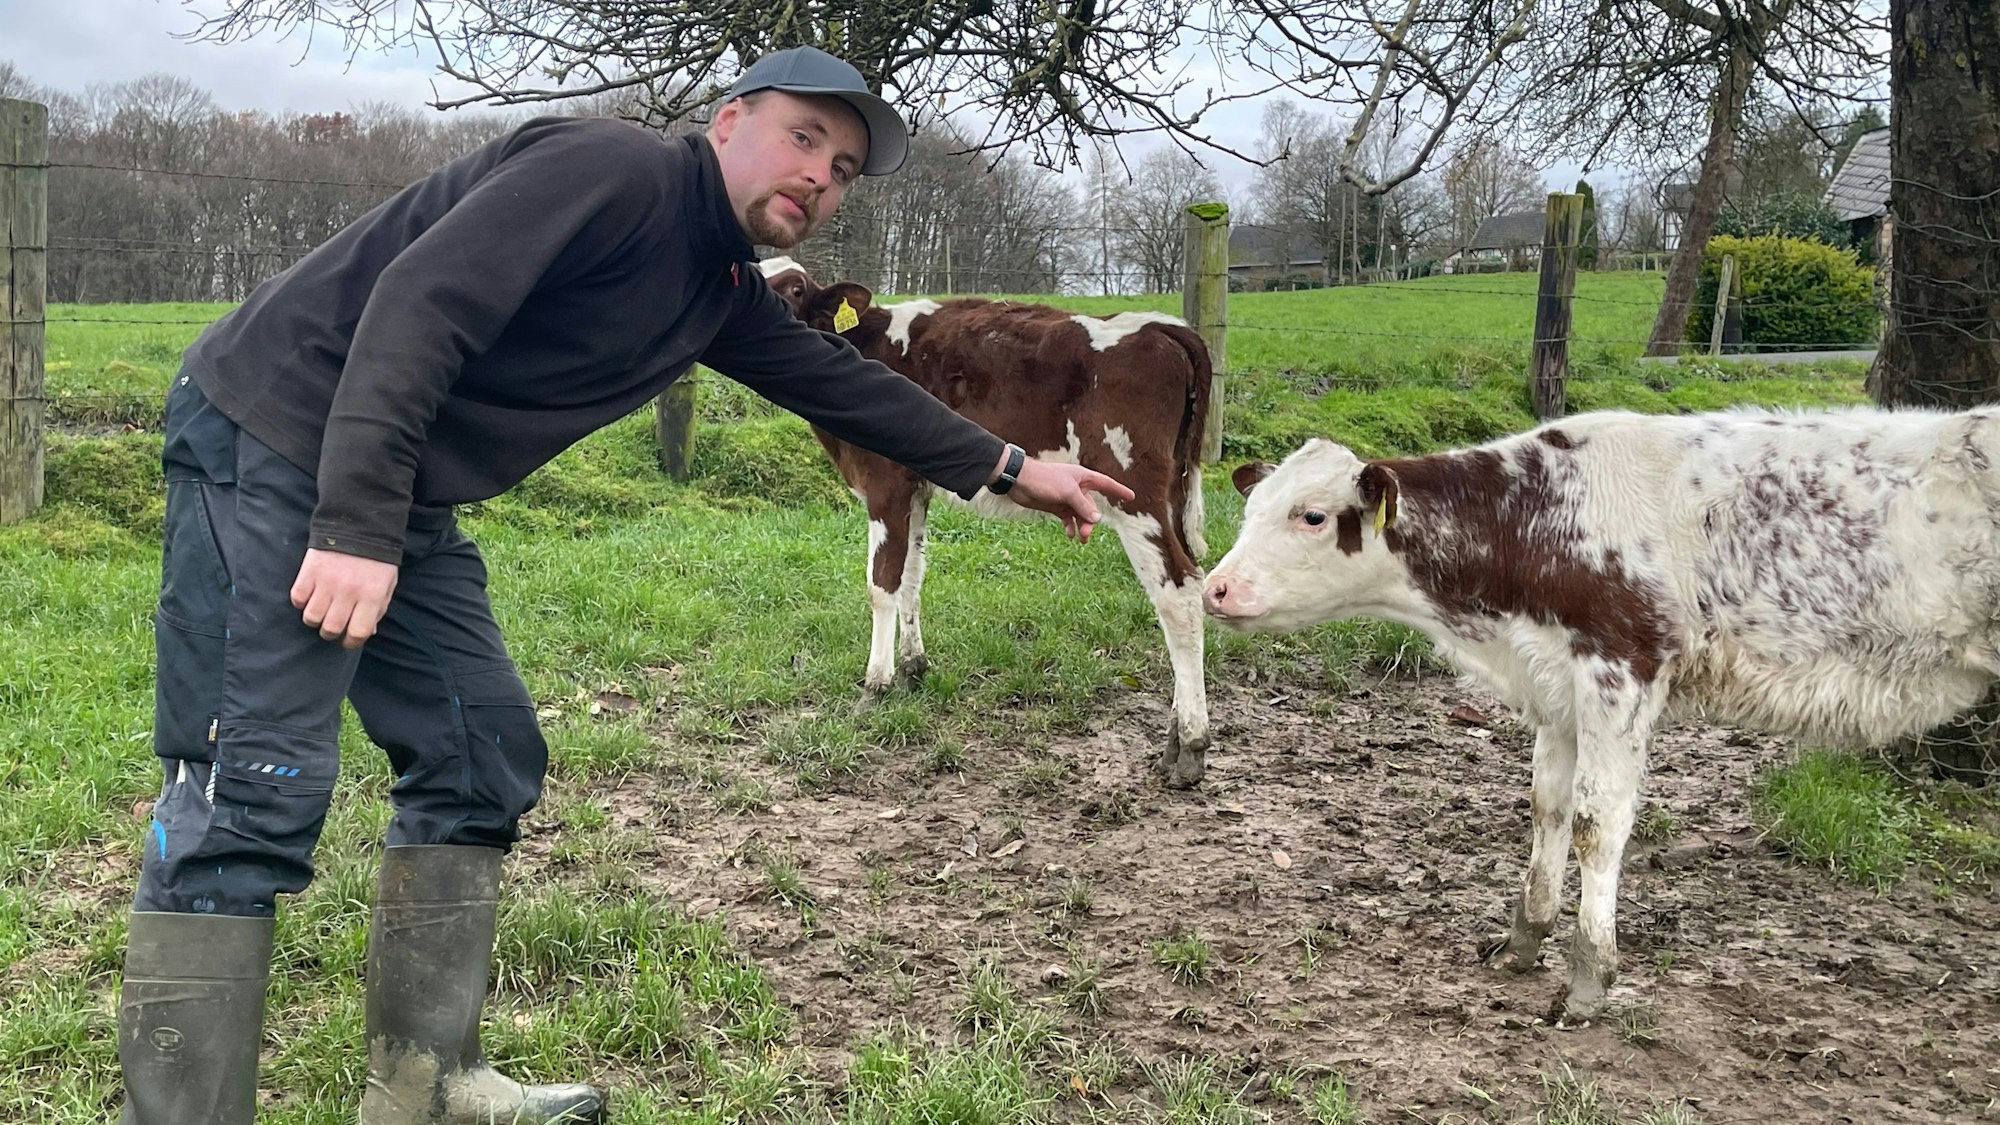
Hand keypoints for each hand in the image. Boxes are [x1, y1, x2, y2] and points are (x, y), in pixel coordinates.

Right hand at [290, 549, 398, 648]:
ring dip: (314, 619)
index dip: (351, 643)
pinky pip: (297, 598)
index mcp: (372, 595)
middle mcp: (349, 591)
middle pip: (331, 628)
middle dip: (330, 633)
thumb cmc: (376, 559)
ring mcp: (327, 581)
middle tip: (332, 626)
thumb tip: (366, 633)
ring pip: (311, 617)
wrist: (359, 524)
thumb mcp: (387, 584)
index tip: (347, 641)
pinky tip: (310, 595)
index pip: (358, 632)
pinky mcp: (309, 571)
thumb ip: (378, 609)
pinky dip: (301, 602)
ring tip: (320, 611)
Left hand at [1005, 457, 1135, 542]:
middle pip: (1091, 506)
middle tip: (1085, 536)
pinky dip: (1070, 527)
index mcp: (1083, 478)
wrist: (1020, 481)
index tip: (1131, 496)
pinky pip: (1068, 518)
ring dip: (1081, 527)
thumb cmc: (1044, 480)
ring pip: (1080, 515)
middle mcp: (1077, 487)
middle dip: (1091, 521)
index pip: (1106, 484)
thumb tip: (1097, 518)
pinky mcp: (1056, 506)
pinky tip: (1069, 534)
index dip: (1118, 490)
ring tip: (1079, 539)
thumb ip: (1083, 506)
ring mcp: (1066, 498)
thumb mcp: (1067, 492)